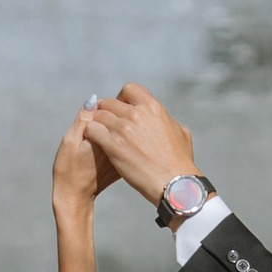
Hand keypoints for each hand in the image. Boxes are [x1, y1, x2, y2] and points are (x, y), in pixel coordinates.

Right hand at [50, 112, 118, 220]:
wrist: (76, 197)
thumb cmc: (68, 169)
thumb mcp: (70, 142)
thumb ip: (83, 120)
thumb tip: (93, 99)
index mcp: (109, 134)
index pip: (113, 109)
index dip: (100, 111)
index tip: (88, 126)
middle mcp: (121, 144)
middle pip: (122, 120)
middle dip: (110, 120)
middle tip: (91, 140)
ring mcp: (125, 155)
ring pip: (126, 132)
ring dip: (117, 131)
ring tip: (95, 147)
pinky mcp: (125, 163)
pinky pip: (126, 146)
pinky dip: (120, 144)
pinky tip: (108, 151)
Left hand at [82, 82, 195, 204]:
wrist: (174, 182)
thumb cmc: (180, 161)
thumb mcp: (181, 132)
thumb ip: (167, 121)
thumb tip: (164, 119)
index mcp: (153, 107)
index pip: (130, 89)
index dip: (122, 97)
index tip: (121, 108)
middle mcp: (136, 114)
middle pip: (110, 103)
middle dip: (106, 112)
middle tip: (106, 124)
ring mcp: (123, 128)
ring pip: (98, 115)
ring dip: (97, 124)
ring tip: (99, 134)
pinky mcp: (112, 144)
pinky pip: (92, 130)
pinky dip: (90, 134)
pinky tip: (93, 142)